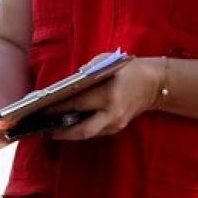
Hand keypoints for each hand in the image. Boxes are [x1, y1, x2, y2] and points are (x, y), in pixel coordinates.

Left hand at [49, 58, 163, 140]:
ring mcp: (116, 124)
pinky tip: (67, 126)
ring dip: (69, 134)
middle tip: (45, 130)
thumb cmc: (128, 69)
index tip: (41, 110)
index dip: (57, 108)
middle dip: (62, 133)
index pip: (77, 104)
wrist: (155, 84)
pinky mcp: (117, 128)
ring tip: (51, 129)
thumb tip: (66, 85)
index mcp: (109, 96)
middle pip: (82, 130)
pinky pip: (95, 132)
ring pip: (88, 135)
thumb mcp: (106, 63)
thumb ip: (86, 72)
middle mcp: (112, 114)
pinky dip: (80, 130)